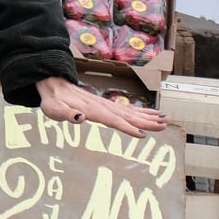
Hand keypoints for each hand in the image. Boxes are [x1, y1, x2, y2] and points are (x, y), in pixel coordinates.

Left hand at [36, 77, 167, 136]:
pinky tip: (152, 114)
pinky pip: (126, 110)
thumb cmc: (52, 100)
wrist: (53, 84)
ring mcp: (106, 105)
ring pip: (130, 112)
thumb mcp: (53, 108)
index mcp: (91, 109)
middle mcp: (102, 106)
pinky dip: (141, 112)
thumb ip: (66, 114)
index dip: (127, 128)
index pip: (113, 120)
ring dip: (148, 116)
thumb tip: (80, 118)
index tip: (142, 134)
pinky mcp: (106, 105)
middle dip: (146, 121)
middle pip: (127, 115)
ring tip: (165, 120)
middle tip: (164, 126)